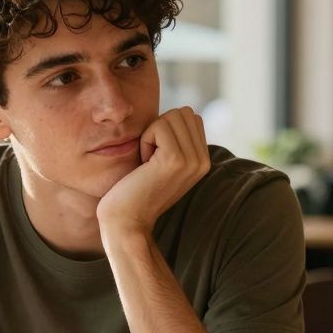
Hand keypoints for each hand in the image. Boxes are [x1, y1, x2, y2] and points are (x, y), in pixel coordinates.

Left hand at [96, 108, 209, 238]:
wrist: (127, 221)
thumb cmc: (137, 190)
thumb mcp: (165, 163)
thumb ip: (179, 141)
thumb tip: (183, 112)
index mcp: (204, 161)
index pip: (191, 117)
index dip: (167, 129)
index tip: (157, 156)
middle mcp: (203, 161)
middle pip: (184, 112)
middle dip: (160, 128)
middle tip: (151, 158)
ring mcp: (192, 160)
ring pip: (172, 116)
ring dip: (152, 134)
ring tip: (148, 162)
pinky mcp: (175, 159)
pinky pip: (158, 126)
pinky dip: (145, 140)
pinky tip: (144, 164)